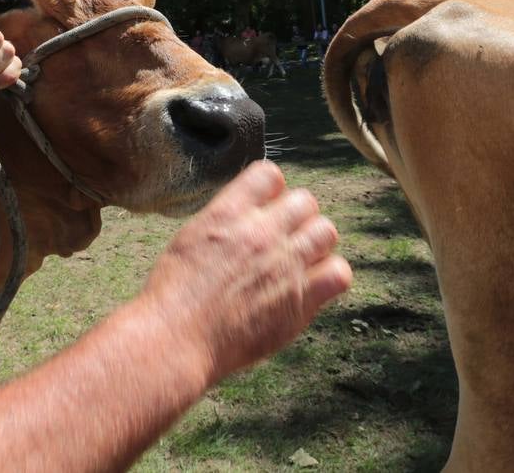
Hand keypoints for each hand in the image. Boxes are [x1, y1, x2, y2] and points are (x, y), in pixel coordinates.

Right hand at [139, 161, 351, 383]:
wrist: (176, 339)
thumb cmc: (174, 294)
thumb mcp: (191, 238)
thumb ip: (225, 222)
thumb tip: (246, 216)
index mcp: (228, 212)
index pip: (269, 175)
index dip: (271, 192)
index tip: (265, 210)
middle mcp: (261, 232)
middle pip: (305, 201)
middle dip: (296, 217)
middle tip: (283, 240)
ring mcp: (284, 265)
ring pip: (326, 231)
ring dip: (315, 243)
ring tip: (300, 261)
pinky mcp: (300, 300)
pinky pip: (339, 273)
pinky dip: (330, 276)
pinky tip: (312, 287)